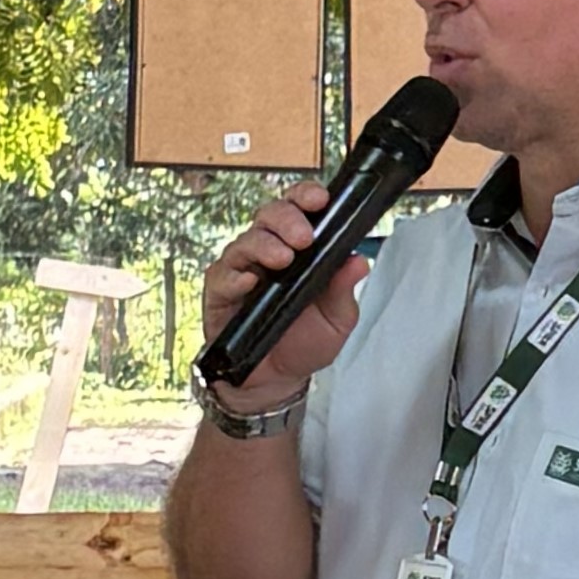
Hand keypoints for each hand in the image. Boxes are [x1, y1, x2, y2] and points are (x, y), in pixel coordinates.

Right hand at [200, 182, 367, 410]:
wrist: (275, 381)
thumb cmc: (304, 343)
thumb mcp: (337, 320)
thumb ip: (345, 291)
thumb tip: (358, 261)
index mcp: (299, 249)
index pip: (299, 209)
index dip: (306, 197)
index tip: (320, 199)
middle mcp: (268, 251)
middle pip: (270, 214)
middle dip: (288, 218)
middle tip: (304, 238)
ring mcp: (241, 268)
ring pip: (247, 239)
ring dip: (265, 244)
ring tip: (283, 260)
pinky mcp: (220, 291)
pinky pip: (223, 274)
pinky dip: (237, 275)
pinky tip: (250, 281)